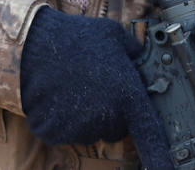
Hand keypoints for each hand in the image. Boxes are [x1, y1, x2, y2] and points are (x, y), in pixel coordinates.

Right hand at [20, 7, 171, 169]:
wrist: (33, 44)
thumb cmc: (77, 38)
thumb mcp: (116, 37)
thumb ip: (134, 54)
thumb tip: (141, 59)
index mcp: (128, 96)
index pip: (151, 134)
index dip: (161, 157)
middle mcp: (107, 117)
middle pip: (116, 128)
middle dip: (110, 111)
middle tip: (96, 84)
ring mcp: (80, 128)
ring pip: (90, 130)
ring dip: (85, 115)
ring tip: (73, 85)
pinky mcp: (55, 133)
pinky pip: (64, 131)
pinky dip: (61, 119)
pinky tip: (57, 95)